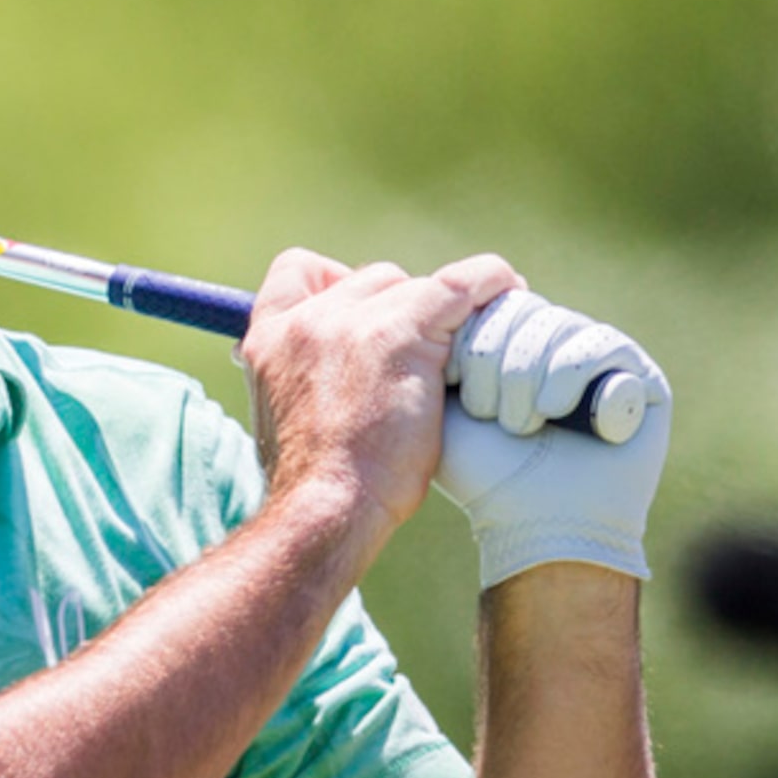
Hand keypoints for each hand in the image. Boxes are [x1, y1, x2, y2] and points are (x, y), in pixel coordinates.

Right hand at [241, 248, 523, 533]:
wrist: (327, 505)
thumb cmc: (317, 483)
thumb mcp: (287, 419)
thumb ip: (305, 380)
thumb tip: (338, 379)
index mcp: (268, 339)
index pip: (297, 272)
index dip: (337, 282)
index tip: (366, 315)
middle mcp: (304, 319)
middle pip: (372, 281)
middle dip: (402, 309)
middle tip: (428, 355)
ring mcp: (351, 321)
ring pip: (416, 287)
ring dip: (444, 313)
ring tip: (468, 348)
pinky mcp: (401, 332)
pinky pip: (461, 285)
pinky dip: (491, 284)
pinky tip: (510, 294)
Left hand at [435, 291, 671, 586]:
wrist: (534, 522)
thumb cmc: (483, 472)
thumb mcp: (442, 403)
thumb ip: (438, 348)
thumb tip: (439, 292)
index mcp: (508, 343)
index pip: (485, 300)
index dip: (469, 340)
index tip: (453, 385)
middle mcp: (554, 343)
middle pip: (518, 307)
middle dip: (492, 363)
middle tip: (489, 415)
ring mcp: (598, 355)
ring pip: (553, 324)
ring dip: (526, 380)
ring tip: (523, 425)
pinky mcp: (638, 374)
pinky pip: (598, 342)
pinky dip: (568, 377)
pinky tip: (556, 413)